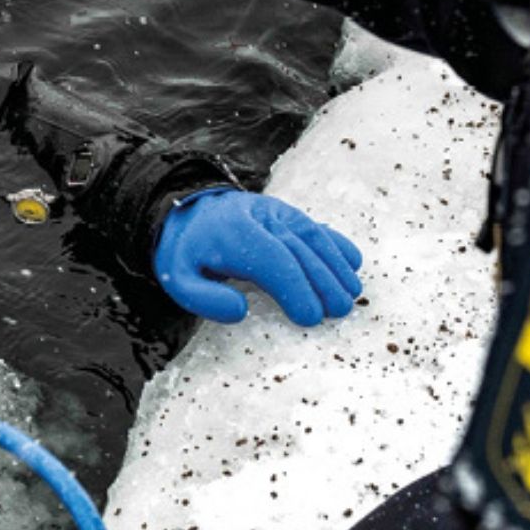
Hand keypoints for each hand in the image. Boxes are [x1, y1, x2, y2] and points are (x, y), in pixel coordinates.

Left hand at [155, 188, 362, 325]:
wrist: (187, 214)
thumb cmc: (187, 253)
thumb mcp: (177, 278)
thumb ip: (204, 298)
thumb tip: (240, 311)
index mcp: (233, 233)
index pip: (273, 259)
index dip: (296, 288)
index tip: (310, 317)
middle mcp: (259, 217)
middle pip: (299, 249)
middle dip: (323, 282)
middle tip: (338, 312)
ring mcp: (275, 212)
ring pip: (313, 236)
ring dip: (336, 265)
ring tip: (350, 295)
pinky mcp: (286, 212)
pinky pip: (315, 226)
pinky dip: (336, 243)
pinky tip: (353, 263)